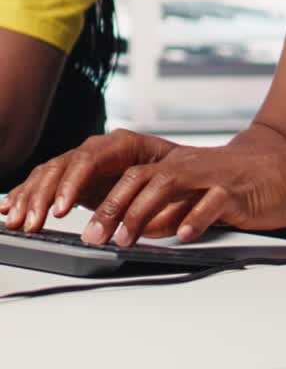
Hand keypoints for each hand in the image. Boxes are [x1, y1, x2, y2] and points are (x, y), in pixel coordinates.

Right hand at [0, 128, 175, 232]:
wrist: (184, 167)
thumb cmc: (179, 174)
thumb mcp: (173, 184)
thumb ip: (155, 198)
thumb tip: (138, 223)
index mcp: (122, 144)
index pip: (88, 160)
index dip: (71, 184)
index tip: (60, 210)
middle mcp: (98, 150)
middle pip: (62, 167)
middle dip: (42, 196)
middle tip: (31, 224)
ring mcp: (84, 162)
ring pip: (49, 174)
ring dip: (30, 198)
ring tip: (16, 222)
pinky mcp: (75, 178)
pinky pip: (45, 182)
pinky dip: (26, 194)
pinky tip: (9, 208)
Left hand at [78, 141, 285, 246]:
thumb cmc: (241, 186)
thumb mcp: (197, 197)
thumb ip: (168, 211)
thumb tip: (138, 230)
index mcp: (176, 165)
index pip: (128, 175)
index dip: (101, 196)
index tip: (78, 221)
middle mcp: (188, 165)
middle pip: (139, 177)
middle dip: (112, 207)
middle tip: (93, 236)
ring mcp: (211, 175)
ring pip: (168, 184)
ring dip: (142, 213)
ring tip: (126, 239)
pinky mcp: (235, 190)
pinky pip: (211, 202)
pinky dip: (195, 218)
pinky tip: (183, 235)